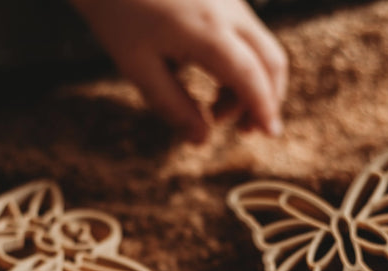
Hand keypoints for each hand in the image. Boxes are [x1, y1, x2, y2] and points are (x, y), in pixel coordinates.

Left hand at [70, 0, 287, 142]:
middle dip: (266, 99)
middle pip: (271, 60)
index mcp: (208, 30)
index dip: (264, 108)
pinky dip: (243, 64)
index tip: (270, 134)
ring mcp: (230, 0)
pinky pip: (248, 35)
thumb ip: (173, 105)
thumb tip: (202, 140)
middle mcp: (229, 11)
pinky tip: (216, 82)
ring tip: (215, 110)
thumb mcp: (138, 67)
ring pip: (262, 48)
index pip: (251, 76)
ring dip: (252, 84)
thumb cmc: (116, 12)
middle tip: (245, 131)